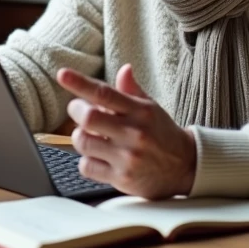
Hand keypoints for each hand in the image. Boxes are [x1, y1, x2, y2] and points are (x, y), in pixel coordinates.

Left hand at [57, 64, 196, 199]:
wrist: (185, 167)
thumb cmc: (163, 134)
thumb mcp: (152, 108)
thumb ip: (133, 90)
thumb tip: (124, 69)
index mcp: (140, 111)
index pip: (105, 93)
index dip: (80, 83)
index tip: (62, 74)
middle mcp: (134, 133)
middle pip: (89, 117)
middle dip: (76, 111)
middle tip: (77, 109)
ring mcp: (127, 157)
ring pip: (83, 142)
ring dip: (79, 136)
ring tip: (88, 134)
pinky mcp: (121, 178)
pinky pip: (87, 167)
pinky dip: (85, 160)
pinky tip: (97, 156)